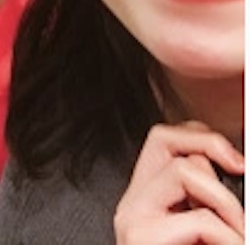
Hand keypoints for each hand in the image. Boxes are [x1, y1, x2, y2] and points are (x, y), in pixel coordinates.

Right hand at [114, 122, 244, 244]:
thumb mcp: (198, 231)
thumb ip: (203, 205)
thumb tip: (232, 171)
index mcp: (145, 198)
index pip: (163, 139)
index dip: (201, 136)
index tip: (236, 162)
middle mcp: (132, 202)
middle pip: (164, 138)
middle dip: (211, 150)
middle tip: (236, 191)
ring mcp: (132, 217)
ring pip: (181, 169)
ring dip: (225, 202)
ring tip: (238, 234)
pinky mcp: (141, 236)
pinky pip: (201, 219)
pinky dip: (229, 237)